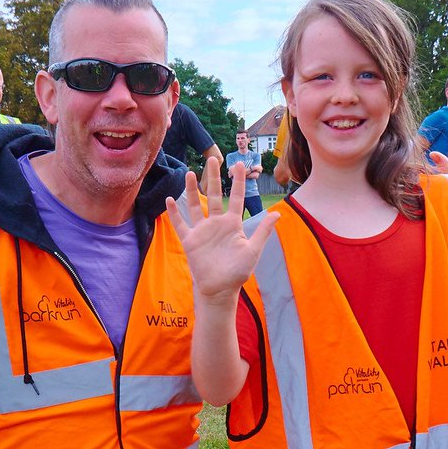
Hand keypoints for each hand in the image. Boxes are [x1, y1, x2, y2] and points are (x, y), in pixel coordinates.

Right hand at [167, 158, 277, 302]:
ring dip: (193, 190)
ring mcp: (202, 231)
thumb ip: (263, 231)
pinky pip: (180, 225)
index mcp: (233, 224)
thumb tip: (277, 213)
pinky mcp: (190, 241)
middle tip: (213, 159)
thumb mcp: (253, 250)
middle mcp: (217, 224)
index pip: (236, 198)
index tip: (238, 164)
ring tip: (190, 173)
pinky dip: (174, 213)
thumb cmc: (238, 272)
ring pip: (196, 206)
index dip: (237, 181)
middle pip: (215, 195)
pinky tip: (170, 199)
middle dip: (214, 177)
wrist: (219, 289)